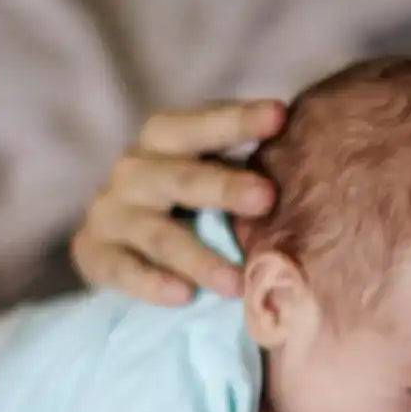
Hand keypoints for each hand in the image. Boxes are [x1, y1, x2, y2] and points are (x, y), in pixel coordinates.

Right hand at [70, 100, 284, 304]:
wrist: (115, 240)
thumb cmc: (183, 201)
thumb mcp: (206, 174)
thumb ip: (245, 171)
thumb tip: (316, 169)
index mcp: (165, 140)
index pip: (198, 124)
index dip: (236, 119)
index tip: (279, 115)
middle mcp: (135, 170)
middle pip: (180, 177)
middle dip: (224, 187)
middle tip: (267, 197)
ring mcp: (111, 213)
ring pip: (158, 234)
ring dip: (199, 257)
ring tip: (238, 281)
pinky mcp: (94, 253)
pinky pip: (123, 269)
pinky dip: (152, 283)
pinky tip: (183, 296)